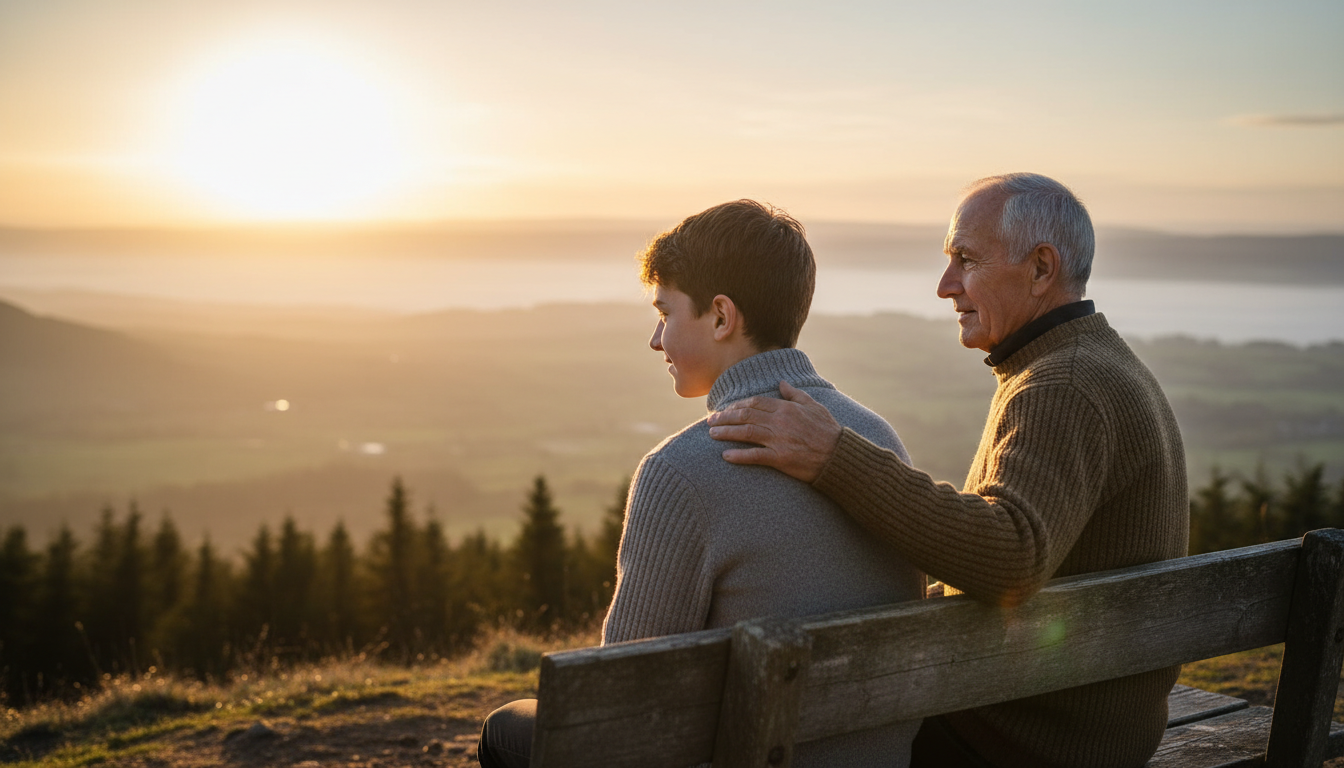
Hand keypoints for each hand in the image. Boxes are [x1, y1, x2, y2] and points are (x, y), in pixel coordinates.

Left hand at [706, 380, 841, 482]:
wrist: (839, 455)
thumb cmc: (828, 430)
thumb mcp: (813, 406)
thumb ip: (795, 394)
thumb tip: (781, 383)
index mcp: (786, 408)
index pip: (755, 403)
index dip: (737, 405)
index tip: (726, 409)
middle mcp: (780, 422)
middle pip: (745, 416)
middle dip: (725, 417)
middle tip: (711, 421)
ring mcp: (779, 440)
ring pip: (746, 433)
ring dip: (726, 433)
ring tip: (712, 434)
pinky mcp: (781, 458)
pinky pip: (755, 456)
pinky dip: (739, 456)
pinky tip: (726, 456)